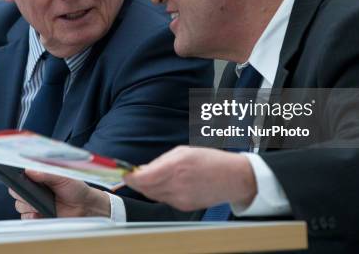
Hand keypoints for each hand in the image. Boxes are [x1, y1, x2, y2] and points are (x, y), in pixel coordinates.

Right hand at [9, 170, 110, 218]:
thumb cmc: (75, 188)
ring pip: (19, 205)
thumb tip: (30, 170)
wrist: (84, 206)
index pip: (19, 176)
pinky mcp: (37, 216)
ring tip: (38, 205)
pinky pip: (25, 218)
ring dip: (26, 205)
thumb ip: (47, 173)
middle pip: (15, 192)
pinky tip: (37, 214)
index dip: (15, 177)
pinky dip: (30, 216)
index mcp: (38, 177)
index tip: (16, 178)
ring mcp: (34, 203)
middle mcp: (33, 190)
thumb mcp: (63, 176)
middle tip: (29, 193)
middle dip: (20, 193)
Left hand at [124, 146, 256, 210]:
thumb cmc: (210, 160)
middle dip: (136, 182)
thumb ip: (161, 161)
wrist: (233, 178)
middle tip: (133, 175)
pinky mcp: (184, 206)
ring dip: (147, 187)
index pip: (144, 177)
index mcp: (176, 167)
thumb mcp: (184, 152)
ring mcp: (180, 198)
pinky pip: (165, 200)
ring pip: (153, 195)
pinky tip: (167, 184)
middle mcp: (176, 184)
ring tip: (150, 178)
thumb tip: (143, 169)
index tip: (125, 173)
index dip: (130, 177)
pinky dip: (161, 192)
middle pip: (145, 189)